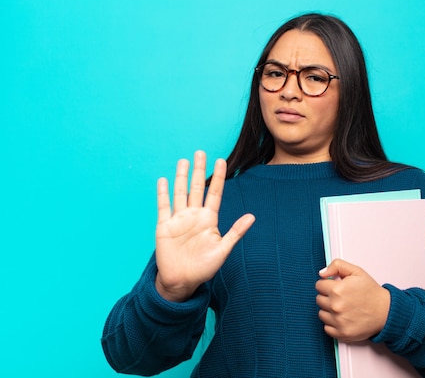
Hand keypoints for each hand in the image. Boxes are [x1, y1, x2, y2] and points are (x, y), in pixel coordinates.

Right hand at [154, 151, 254, 301]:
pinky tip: (163, 180)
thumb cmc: (204, 267)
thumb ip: (236, 232)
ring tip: (183, 161)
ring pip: (180, 193)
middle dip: (199, 170)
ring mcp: (179, 219)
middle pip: (196, 188)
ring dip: (181, 177)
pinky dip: (163, 193)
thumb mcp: (223, 249)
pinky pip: (163, 206)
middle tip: (201, 152)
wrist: (182, 281)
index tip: (221, 160)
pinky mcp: (164, 226)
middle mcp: (194, 215)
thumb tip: (252, 216)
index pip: (214, 193)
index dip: (217, 177)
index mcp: (209, 219)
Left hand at [315, 259, 390, 342]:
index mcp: (338, 290)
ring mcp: (338, 321)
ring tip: (343, 307)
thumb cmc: (372, 292)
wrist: (386, 311)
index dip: (327, 284)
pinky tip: (342, 317)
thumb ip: (337, 266)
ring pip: (321, 314)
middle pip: (319, 299)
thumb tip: (322, 273)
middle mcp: (336, 306)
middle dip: (327, 296)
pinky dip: (333, 323)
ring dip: (329, 310)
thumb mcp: (356, 271)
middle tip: (341, 297)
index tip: (334, 287)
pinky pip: (327, 328)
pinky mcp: (341, 333)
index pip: (319, 286)